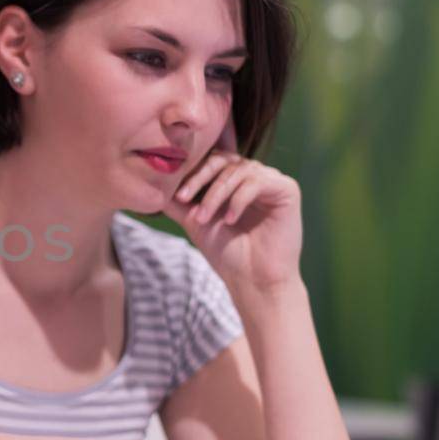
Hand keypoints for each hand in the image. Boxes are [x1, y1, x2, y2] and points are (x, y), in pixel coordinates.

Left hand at [162, 150, 302, 295]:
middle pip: (223, 159)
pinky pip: (257, 182)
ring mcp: (271, 180)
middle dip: (199, 178)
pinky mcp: (287, 189)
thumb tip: (151, 183)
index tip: (177, 195)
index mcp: (234, 180)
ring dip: (215, 194)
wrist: (253, 281)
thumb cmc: (226, 253)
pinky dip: (238, 200)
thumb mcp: (195, 221)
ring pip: (237, 171)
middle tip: (184, 199)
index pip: (210, 160)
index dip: (191, 172)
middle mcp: (253, 175)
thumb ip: (177, 201)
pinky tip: (230, 219)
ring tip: (203, 219)